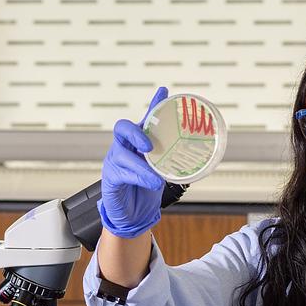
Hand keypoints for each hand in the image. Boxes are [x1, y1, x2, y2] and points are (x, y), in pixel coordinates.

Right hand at [98, 86, 168, 238]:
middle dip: (136, 133)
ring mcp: (114, 161)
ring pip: (123, 155)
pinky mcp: (110, 178)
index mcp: (139, 142)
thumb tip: (194, 159)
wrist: (133, 214)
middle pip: (123, 128)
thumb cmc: (146, 189)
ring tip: (156, 178)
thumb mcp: (163, 172)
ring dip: (142, 166)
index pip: (146, 119)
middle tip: (149, 145)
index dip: (154, 105)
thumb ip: (172, 162)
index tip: (164, 91)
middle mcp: (124, 147)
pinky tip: (150, 183)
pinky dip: (138, 178)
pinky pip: (121, 173)